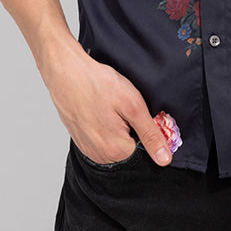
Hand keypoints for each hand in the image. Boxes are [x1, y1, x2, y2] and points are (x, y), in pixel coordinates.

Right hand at [40, 37, 172, 166]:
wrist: (66, 71)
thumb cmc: (97, 84)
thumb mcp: (133, 106)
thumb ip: (150, 135)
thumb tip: (164, 160)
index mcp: (116, 151)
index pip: (144, 147)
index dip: (144, 126)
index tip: (134, 110)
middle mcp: (100, 156)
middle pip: (129, 146)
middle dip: (129, 127)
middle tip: (119, 105)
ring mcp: (87, 148)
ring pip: (114, 141)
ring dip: (116, 126)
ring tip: (108, 105)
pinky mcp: (80, 139)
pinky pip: (100, 137)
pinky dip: (103, 124)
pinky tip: (99, 108)